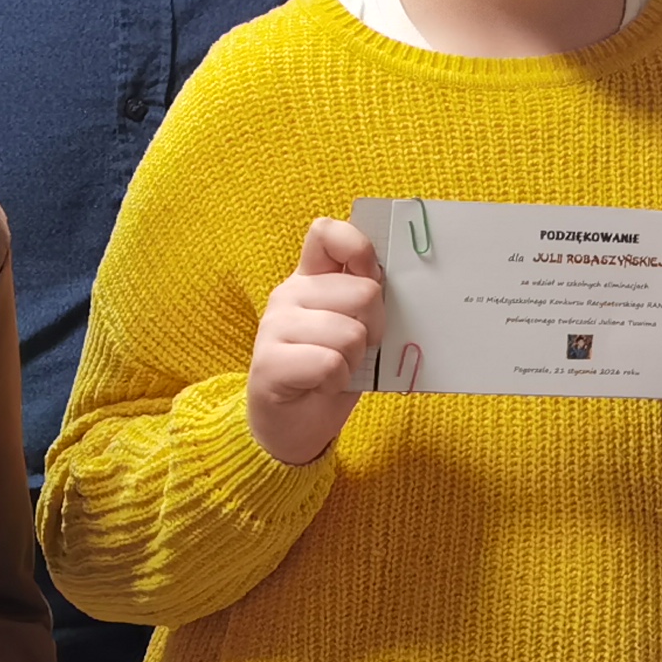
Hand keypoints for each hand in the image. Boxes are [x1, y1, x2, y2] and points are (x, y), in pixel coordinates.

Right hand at [249, 218, 382, 464]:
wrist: (292, 428)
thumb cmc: (329, 374)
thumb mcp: (355, 329)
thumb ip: (365, 298)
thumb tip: (392, 277)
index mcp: (311, 279)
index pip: (327, 233)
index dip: (358, 247)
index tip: (372, 276)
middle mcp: (289, 294)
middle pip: (362, 292)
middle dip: (373, 329)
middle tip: (354, 351)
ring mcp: (275, 325)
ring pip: (350, 332)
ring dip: (354, 360)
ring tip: (335, 370)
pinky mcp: (269, 362)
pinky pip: (330, 362)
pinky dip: (337, 381)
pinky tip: (320, 385)